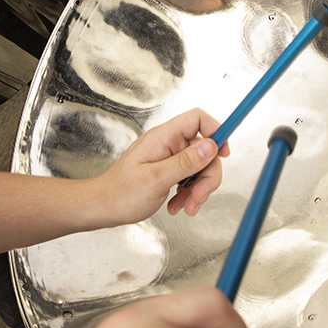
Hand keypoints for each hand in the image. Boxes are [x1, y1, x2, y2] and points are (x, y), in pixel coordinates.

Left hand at [91, 108, 229, 224]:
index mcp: (163, 138)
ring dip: (198, 189)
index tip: (224, 153)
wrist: (103, 208)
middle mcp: (167, 144)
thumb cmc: (121, 193)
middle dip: (207, 175)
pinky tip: (177, 205)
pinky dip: (188, 194)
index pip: (197, 119)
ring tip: (186, 206)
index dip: (216, 131)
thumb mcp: (157, 179)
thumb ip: (186, 162)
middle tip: (200, 196)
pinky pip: (189, 178)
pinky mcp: (167, 171)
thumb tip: (211, 146)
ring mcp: (168, 158)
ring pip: (199, 167)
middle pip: (204, 150)